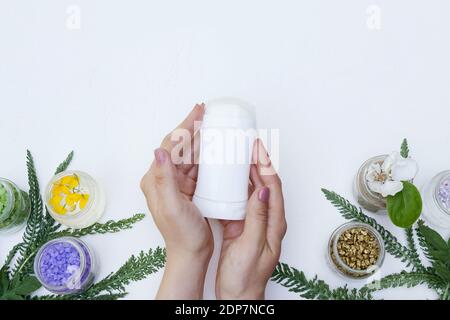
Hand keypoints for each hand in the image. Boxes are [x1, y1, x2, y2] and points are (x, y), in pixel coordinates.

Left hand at [141, 104, 212, 298]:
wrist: (191, 254)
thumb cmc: (181, 235)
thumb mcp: (171, 207)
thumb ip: (164, 179)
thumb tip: (160, 151)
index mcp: (157, 180)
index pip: (171, 145)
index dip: (185, 126)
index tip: (198, 111)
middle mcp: (165, 179)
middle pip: (181, 146)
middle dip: (194, 128)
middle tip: (209, 113)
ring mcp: (178, 184)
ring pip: (191, 154)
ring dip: (202, 140)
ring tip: (215, 126)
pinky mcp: (190, 189)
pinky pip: (199, 166)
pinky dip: (208, 156)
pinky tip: (218, 149)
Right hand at [216, 139, 286, 299]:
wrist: (238, 295)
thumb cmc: (246, 277)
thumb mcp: (251, 246)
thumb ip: (257, 218)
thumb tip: (261, 190)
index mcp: (274, 223)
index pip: (273, 186)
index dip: (266, 165)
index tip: (258, 148)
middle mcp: (267, 219)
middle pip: (265, 184)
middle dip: (258, 162)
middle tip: (248, 145)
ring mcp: (255, 222)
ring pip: (253, 189)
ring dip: (248, 171)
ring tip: (239, 155)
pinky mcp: (242, 225)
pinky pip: (241, 199)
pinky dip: (236, 185)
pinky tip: (228, 179)